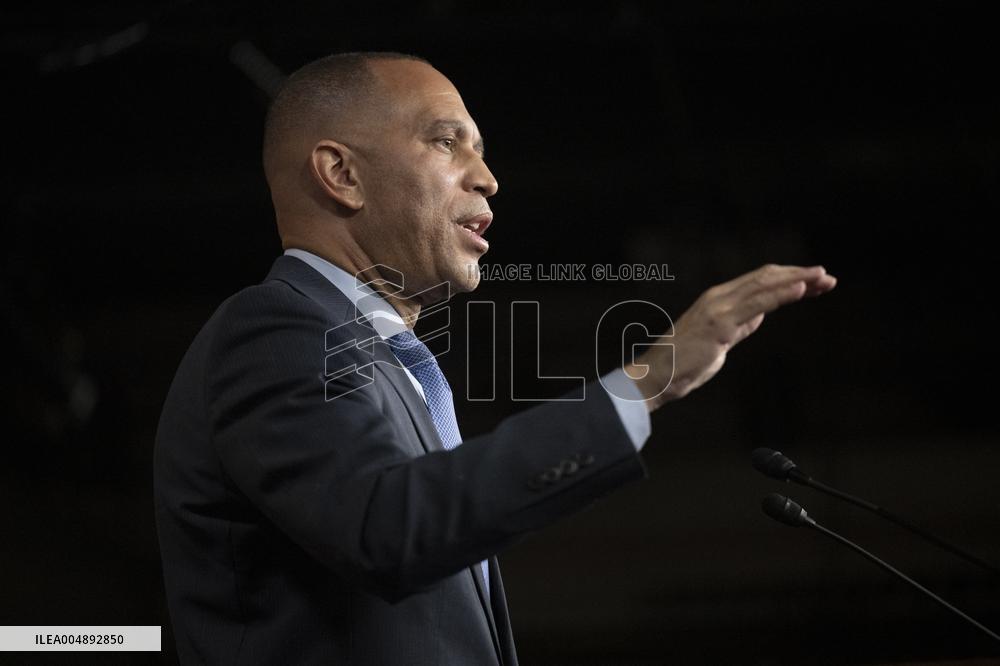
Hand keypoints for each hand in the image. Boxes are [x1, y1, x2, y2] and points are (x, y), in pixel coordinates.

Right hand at [624, 264, 836, 411]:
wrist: (656, 376)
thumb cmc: (683, 364)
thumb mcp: (719, 340)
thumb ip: (738, 326)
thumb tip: (759, 316)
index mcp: (717, 300)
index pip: (759, 281)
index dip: (788, 278)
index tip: (814, 282)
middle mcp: (718, 297)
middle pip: (766, 277)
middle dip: (799, 275)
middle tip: (828, 278)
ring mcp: (719, 308)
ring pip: (765, 285)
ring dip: (797, 280)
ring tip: (823, 278)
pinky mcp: (720, 324)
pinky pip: (757, 304)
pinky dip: (781, 293)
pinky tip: (802, 288)